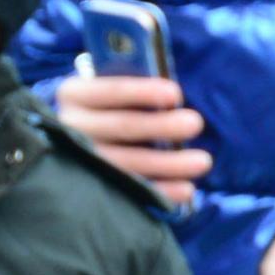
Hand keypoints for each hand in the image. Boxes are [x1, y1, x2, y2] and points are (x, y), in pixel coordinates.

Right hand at [54, 73, 212, 204]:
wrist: (85, 138)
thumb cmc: (112, 104)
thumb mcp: (115, 86)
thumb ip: (134, 81)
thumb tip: (170, 94)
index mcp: (75, 93)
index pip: (109, 91)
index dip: (143, 92)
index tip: (175, 94)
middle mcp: (72, 127)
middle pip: (122, 127)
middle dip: (162, 126)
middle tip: (195, 123)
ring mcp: (82, 162)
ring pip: (129, 163)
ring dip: (169, 163)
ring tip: (202, 161)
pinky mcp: (97, 189)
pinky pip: (133, 193)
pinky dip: (162, 191)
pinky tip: (187, 190)